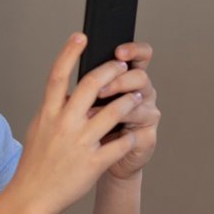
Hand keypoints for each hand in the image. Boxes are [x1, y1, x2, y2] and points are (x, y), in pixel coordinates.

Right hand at [10, 34, 158, 213]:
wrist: (32, 196)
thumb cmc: (35, 163)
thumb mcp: (38, 128)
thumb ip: (53, 108)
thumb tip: (66, 89)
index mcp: (48, 113)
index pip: (58, 75)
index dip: (69, 53)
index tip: (81, 36)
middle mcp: (64, 124)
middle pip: (91, 85)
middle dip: (111, 70)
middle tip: (122, 65)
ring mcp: (80, 143)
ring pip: (113, 112)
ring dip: (129, 100)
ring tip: (137, 95)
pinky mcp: (93, 163)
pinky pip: (120, 144)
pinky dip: (129, 136)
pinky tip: (132, 133)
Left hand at [94, 40, 159, 180]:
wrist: (92, 164)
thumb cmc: (86, 131)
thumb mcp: (81, 104)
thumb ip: (81, 87)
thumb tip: (67, 66)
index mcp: (126, 79)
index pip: (139, 55)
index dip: (133, 50)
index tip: (118, 50)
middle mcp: (140, 93)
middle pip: (139, 77)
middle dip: (119, 80)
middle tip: (100, 88)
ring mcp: (146, 115)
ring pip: (138, 104)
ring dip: (115, 107)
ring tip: (91, 114)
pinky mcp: (146, 138)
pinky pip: (136, 133)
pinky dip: (119, 135)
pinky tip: (105, 137)